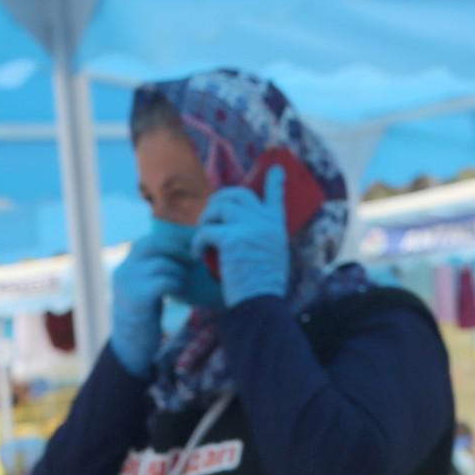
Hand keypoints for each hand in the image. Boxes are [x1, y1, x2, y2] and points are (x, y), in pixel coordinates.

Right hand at [107, 220, 194, 374]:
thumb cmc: (143, 317)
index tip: (189, 248)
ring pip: (163, 264)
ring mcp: (129, 283)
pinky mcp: (138, 298)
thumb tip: (175, 251)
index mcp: (125, 266)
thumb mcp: (143, 288)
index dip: (171, 242)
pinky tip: (178, 294)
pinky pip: (165, 281)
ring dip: (180, 272)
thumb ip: (151, 270)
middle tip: (194, 260)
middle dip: (178, 250)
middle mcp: (124, 271)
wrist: (130, 346)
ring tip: (183, 283)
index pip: (149, 241)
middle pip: (154, 245)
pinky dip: (177, 285)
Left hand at [196, 168, 291, 305]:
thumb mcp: (271, 259)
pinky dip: (198, 243)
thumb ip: (260, 240)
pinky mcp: (232, 238)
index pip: (276, 198)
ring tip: (202, 239)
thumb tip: (239, 234)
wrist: (260, 304)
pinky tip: (198, 255)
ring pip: (219, 207)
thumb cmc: (261, 291)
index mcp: (276, 228)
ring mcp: (249, 227)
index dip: (275, 183)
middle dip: (218, 201)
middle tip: (208, 219)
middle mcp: (265, 222)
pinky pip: (206, 231)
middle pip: (238, 194)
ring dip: (205, 221)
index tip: (276, 170)